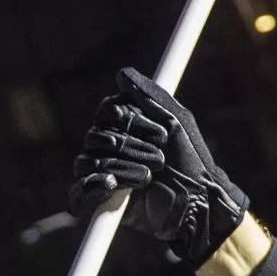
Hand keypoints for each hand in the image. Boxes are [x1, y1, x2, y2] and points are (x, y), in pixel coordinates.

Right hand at [70, 67, 248, 267]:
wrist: (198, 202)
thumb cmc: (192, 161)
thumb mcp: (177, 121)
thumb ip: (150, 96)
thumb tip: (122, 74)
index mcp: (126, 125)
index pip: (108, 112)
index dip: (131, 121)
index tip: (161, 135)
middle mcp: (111, 146)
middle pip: (96, 136)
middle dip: (130, 147)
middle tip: (160, 159)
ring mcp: (103, 172)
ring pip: (88, 161)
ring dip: (122, 167)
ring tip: (150, 176)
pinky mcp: (100, 201)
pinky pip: (78, 192)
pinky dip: (92, 187)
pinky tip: (112, 186)